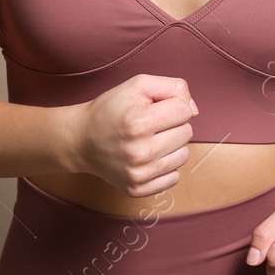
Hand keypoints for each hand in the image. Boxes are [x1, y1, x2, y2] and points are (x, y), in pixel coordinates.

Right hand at [73, 74, 197, 197]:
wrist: (80, 140)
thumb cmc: (111, 110)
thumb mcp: (138, 85)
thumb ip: (173, 87)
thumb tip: (194, 110)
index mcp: (138, 123)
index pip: (184, 110)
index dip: (173, 105)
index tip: (154, 108)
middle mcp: (140, 152)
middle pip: (187, 133)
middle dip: (173, 124)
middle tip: (150, 125)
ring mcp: (139, 174)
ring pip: (184, 155)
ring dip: (172, 146)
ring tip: (149, 140)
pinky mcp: (137, 189)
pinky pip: (174, 177)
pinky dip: (165, 166)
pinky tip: (148, 158)